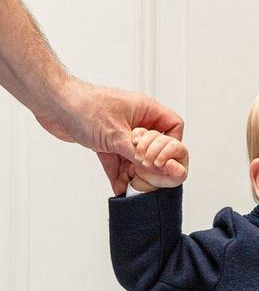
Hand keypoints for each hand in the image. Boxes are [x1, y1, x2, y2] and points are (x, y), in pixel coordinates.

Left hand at [33, 76, 183, 194]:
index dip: (172, 144)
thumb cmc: (83, 106)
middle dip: (152, 164)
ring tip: (132, 186)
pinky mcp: (106, 141)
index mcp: (144, 109)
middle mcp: (136, 120)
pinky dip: (118, 174)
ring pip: (136, 157)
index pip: (173, 126)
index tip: (163, 159)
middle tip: (146, 175)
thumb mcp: (117, 135)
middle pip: (155, 146)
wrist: (52, 103)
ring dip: (134, 173)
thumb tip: (155, 171)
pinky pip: (118, 161)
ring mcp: (121, 131)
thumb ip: (138, 156)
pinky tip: (119, 187)